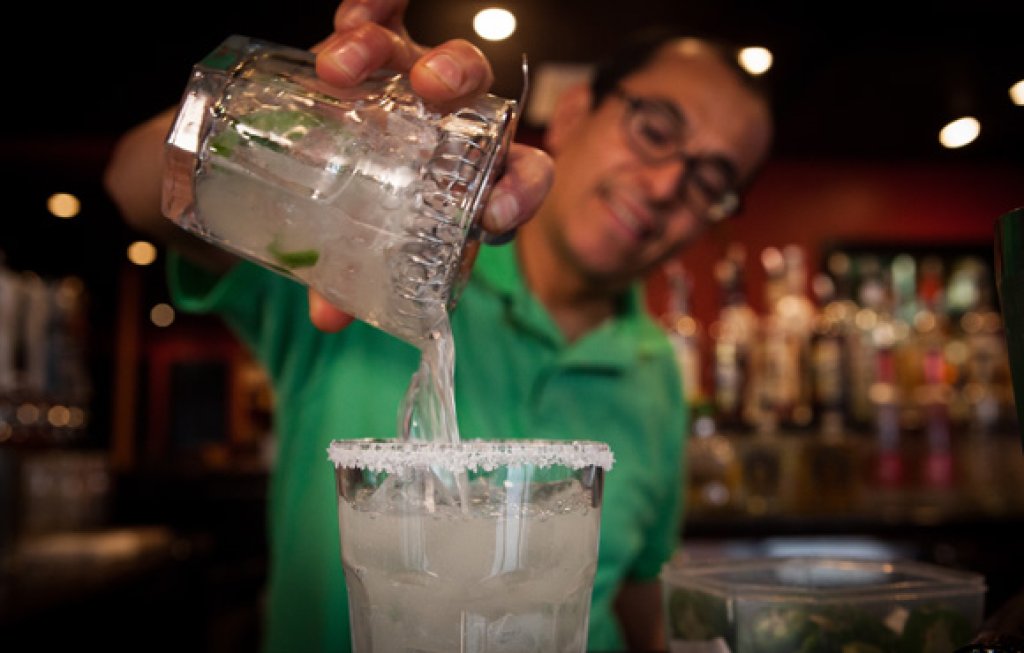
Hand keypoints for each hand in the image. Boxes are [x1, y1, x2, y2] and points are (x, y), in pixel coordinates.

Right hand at [307, 0, 552, 331]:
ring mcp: (420, 81)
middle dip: (464, 90)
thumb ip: (355, 279)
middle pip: (481, 94)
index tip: (493, 215)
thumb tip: (327, 318)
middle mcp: (456, 122)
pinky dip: (372, 6)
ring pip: (429, 50)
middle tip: (430, 93)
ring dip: (397, 48)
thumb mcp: (365, 250)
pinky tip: (351, 16)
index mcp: (474, 178)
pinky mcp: (383, 49)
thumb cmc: (365, 215)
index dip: (520, 193)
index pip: (523, 177)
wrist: (325, 168)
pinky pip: (385, 14)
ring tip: (345, 63)